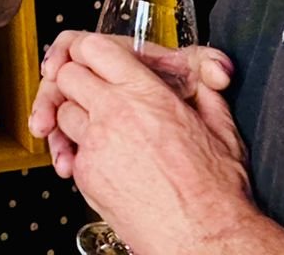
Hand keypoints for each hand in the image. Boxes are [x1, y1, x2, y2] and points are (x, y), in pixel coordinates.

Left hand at [50, 33, 255, 254]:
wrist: (205, 238)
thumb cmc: (215, 192)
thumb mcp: (221, 128)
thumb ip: (206, 91)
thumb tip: (204, 75)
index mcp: (146, 93)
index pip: (94, 48)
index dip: (88, 51)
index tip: (93, 60)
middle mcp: (114, 113)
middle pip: (68, 75)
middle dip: (75, 80)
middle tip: (90, 91)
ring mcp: (96, 144)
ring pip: (62, 112)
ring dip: (75, 115)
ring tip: (100, 129)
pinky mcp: (86, 175)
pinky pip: (70, 150)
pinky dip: (79, 151)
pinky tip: (104, 160)